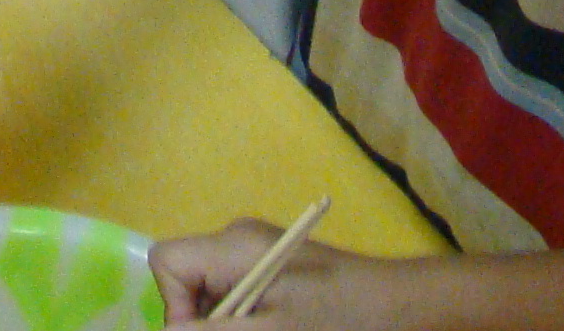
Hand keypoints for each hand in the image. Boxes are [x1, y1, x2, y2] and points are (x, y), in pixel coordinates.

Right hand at [152, 222, 395, 323]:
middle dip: (203, 324)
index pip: (168, 261)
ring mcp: (255, 255)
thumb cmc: (337, 317)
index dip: (174, 306)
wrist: (396, 307)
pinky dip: (245, 323)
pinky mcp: (271, 272)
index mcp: (233, 245)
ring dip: (227, 327)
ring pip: (211, 298)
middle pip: (187, 284)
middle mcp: (237, 242)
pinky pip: (236, 300)